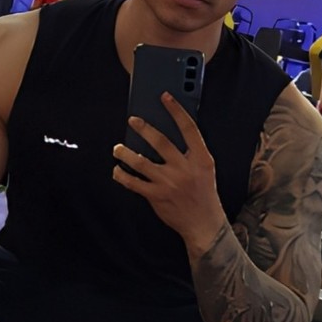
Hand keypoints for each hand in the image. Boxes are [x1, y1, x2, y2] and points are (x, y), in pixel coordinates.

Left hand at [112, 92, 224, 253]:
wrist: (204, 223)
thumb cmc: (203, 193)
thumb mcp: (205, 169)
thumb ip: (191, 152)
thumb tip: (167, 133)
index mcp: (201, 159)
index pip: (189, 129)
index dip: (176, 110)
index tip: (165, 97)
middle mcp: (184, 169)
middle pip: (161, 142)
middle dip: (144, 129)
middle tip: (133, 120)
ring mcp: (169, 183)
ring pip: (141, 163)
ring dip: (125, 153)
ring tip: (117, 149)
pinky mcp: (156, 196)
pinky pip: (133, 183)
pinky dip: (122, 175)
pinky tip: (117, 170)